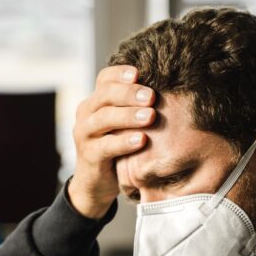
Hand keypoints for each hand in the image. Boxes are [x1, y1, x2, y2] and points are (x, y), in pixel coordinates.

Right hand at [68, 64, 155, 218]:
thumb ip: (135, 108)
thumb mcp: (124, 125)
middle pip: (105, 95)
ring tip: (151, 116)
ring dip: (129, 116)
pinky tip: (141, 140)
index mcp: (95, 100)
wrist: (96, 183)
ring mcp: (84, 134)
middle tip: (152, 96)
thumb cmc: (117, 148)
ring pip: (104, 118)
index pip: (105, 78)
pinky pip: (105, 146)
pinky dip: (124, 142)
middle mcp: (86, 113)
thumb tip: (171, 89)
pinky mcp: (88, 155)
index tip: (141, 73)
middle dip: (129, 93)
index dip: (121, 73)